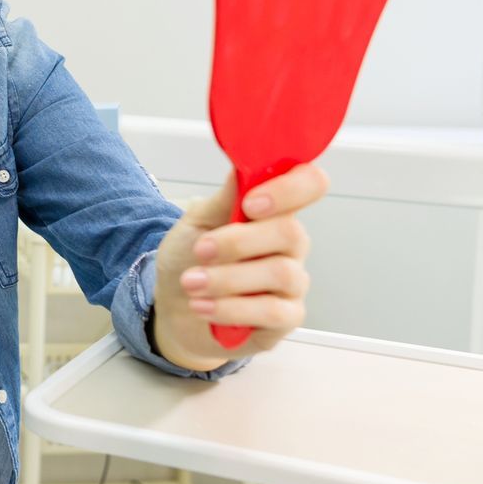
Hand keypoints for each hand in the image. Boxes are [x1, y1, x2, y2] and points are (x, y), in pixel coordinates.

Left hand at [150, 164, 325, 370]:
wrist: (173, 309)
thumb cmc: (190, 260)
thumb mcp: (196, 222)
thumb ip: (224, 198)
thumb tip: (242, 165)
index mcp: (273, 211)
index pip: (309, 185)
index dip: (289, 189)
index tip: (250, 204)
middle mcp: (290, 245)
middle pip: (290, 232)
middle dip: (238, 242)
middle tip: (201, 250)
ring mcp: (292, 282)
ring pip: (281, 273)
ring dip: (227, 279)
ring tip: (192, 284)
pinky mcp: (287, 318)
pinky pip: (274, 312)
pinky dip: (232, 308)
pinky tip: (204, 306)